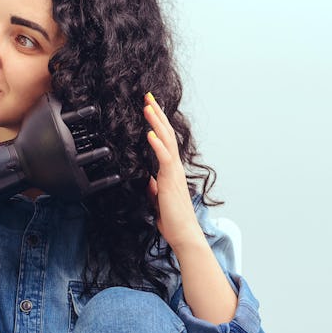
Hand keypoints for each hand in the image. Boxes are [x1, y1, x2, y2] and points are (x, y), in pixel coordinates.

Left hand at [143, 92, 204, 250]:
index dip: (156, 124)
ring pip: (166, 142)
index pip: (163, 142)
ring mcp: (173, 173)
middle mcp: (174, 168)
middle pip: (166, 135)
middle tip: (148, 97)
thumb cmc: (173, 221)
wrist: (183, 235)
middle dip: (157, 115)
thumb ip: (153, 189)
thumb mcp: (158, 201)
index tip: (149, 108)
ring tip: (148, 106)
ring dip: (156, 123)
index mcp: (170, 171)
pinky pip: (164, 159)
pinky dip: (157, 145)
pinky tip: (150, 134)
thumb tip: (148, 180)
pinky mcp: (171, 181)